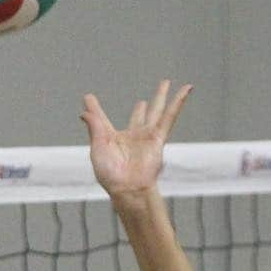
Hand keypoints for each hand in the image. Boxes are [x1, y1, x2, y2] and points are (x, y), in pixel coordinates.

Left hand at [80, 79, 191, 197]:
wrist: (127, 187)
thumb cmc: (110, 174)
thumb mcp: (98, 148)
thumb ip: (94, 127)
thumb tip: (84, 112)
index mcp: (112, 140)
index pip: (102, 121)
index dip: (95, 110)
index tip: (89, 98)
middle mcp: (131, 137)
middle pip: (139, 118)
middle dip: (142, 109)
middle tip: (142, 102)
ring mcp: (146, 137)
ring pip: (156, 112)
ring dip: (161, 97)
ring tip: (166, 83)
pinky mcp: (158, 138)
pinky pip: (170, 116)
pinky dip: (178, 102)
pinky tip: (185, 89)